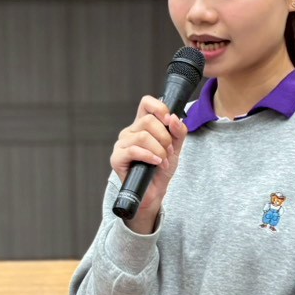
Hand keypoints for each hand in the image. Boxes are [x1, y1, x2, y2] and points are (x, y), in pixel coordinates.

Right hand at [110, 96, 187, 231]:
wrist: (154, 192)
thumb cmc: (162, 169)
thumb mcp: (176, 148)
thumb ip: (178, 132)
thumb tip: (174, 118)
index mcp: (142, 125)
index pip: (146, 103)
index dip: (159, 107)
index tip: (169, 121)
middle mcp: (130, 131)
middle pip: (148, 121)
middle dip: (164, 137)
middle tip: (169, 152)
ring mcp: (122, 144)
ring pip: (143, 136)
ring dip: (159, 150)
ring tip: (163, 161)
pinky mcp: (117, 158)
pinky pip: (133, 150)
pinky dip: (149, 156)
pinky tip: (156, 163)